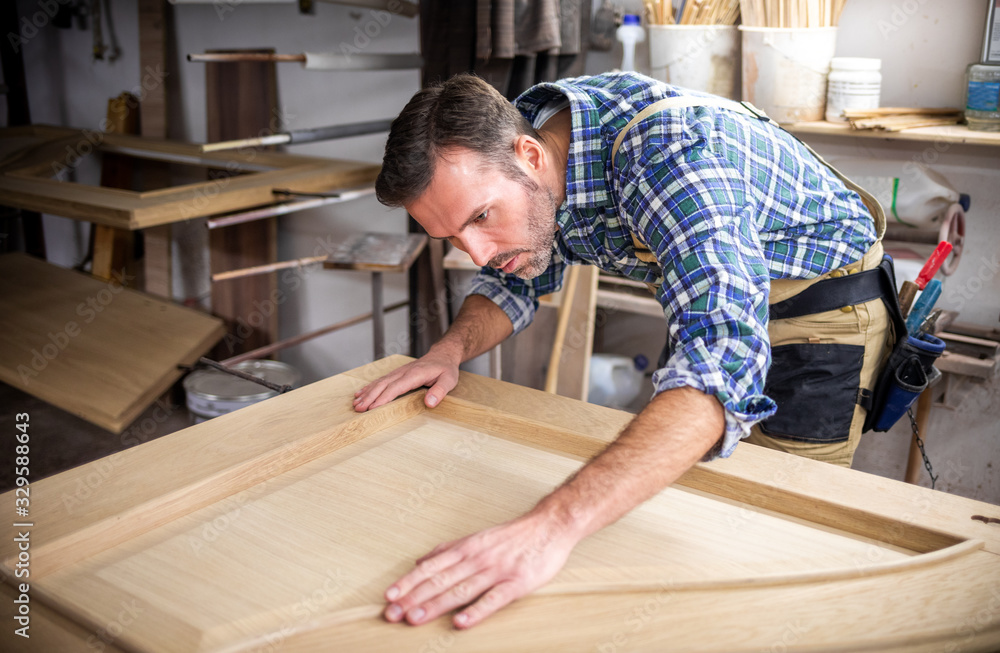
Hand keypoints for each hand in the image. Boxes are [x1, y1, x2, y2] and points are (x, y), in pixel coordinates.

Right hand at [353, 349, 460, 411]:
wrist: (442, 355)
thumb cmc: (446, 369)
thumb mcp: (448, 380)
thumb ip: (439, 392)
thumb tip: (429, 403)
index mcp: (415, 375)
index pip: (396, 387)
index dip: (383, 398)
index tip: (372, 408)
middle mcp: (403, 372)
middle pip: (383, 385)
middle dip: (369, 397)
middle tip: (358, 409)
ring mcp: (399, 372)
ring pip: (379, 382)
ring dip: (367, 393)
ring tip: (355, 404)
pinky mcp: (397, 374)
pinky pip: (381, 380)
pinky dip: (369, 387)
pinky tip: (361, 393)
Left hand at [382, 511, 578, 628]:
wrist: (550, 526)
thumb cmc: (513, 536)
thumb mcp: (476, 538)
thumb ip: (448, 550)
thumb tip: (420, 561)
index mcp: (466, 549)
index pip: (430, 568)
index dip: (408, 583)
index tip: (389, 597)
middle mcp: (477, 559)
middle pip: (440, 581)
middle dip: (413, 598)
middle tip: (392, 614)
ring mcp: (496, 571)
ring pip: (460, 590)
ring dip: (435, 605)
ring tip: (415, 619)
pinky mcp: (517, 583)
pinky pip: (493, 599)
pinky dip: (476, 611)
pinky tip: (460, 622)